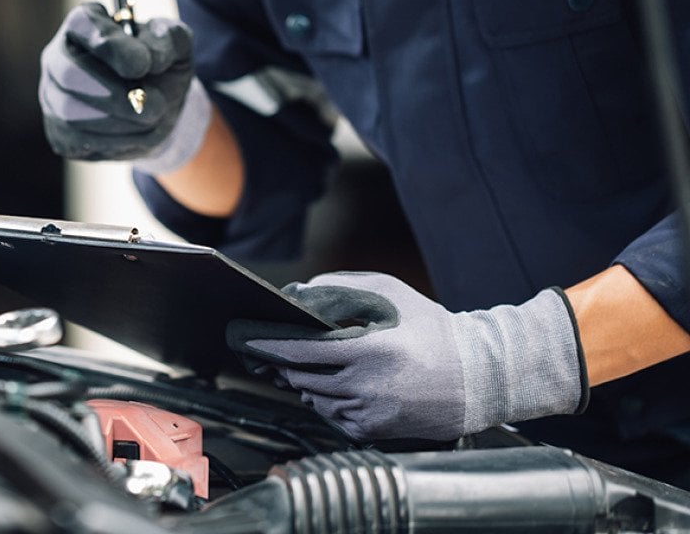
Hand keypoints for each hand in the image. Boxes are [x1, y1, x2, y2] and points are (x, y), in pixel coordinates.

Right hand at [38, 3, 208, 172]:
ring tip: (154, 116)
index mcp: (84, 24)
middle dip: (114, 94)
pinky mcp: (59, 133)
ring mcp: (53, 97)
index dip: (111, 45)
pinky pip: (79, 142)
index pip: (83, 24)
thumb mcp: (175, 45)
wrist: (156, 109)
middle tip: (155, 105)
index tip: (143, 65)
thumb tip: (152, 58)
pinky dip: (117, 141)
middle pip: (68, 74)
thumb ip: (169, 40)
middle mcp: (59, 57)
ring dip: (122, 121)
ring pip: (71, 114)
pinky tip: (138, 132)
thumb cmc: (160, 68)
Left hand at [227, 271, 588, 440]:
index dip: (268, 344)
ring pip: (313, 397)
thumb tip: (300, 292)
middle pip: (300, 376)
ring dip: (306, 381)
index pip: (301, 350)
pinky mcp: (372, 432)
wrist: (477, 378)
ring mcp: (369, 414)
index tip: (244, 337)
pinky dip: (328, 400)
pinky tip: (343, 384)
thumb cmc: (433, 331)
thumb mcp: (390, 295)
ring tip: (321, 364)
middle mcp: (366, 387)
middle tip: (272, 350)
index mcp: (368, 351)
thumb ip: (342, 288)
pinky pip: (332, 415)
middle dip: (283, 362)